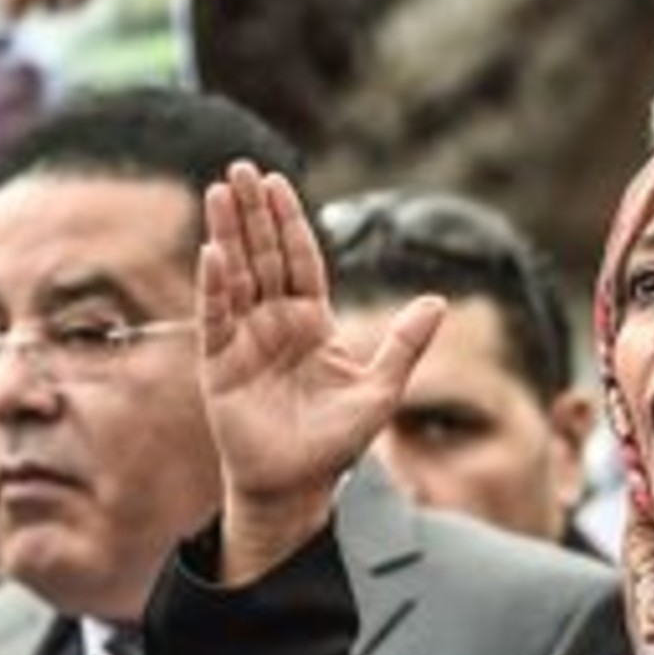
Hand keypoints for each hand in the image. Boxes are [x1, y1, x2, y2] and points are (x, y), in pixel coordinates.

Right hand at [197, 161, 441, 581]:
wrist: (297, 487)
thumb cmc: (336, 443)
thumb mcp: (381, 391)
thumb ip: (405, 344)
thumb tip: (440, 300)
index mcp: (313, 322)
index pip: (301, 259)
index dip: (290, 221)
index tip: (278, 182)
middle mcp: (275, 323)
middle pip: (264, 255)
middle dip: (253, 212)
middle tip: (242, 167)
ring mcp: (245, 341)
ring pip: (236, 276)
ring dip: (227, 234)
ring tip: (219, 190)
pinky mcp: (220, 365)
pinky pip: (216, 317)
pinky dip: (215, 285)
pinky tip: (213, 252)